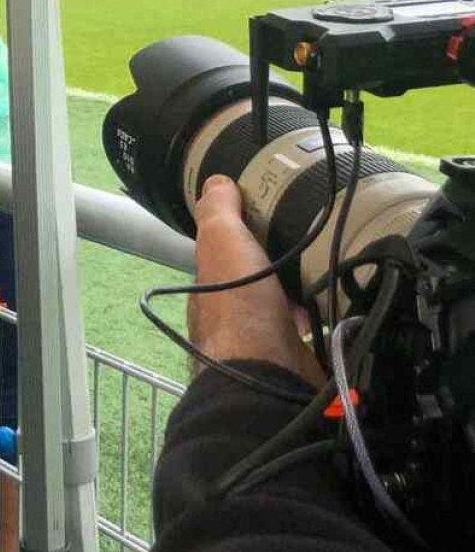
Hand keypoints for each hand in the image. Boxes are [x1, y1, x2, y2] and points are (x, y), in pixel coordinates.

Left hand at [191, 175, 323, 385]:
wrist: (267, 370)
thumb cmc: (238, 301)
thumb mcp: (221, 240)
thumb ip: (218, 212)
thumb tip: (215, 181)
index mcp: (211, 286)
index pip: (226, 256)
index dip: (244, 236)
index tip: (272, 217)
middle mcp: (234, 314)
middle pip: (258, 281)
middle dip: (280, 265)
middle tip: (313, 241)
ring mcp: (264, 340)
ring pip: (286, 307)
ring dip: (305, 290)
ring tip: (333, 266)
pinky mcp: (295, 357)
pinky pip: (313, 331)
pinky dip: (324, 317)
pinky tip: (341, 303)